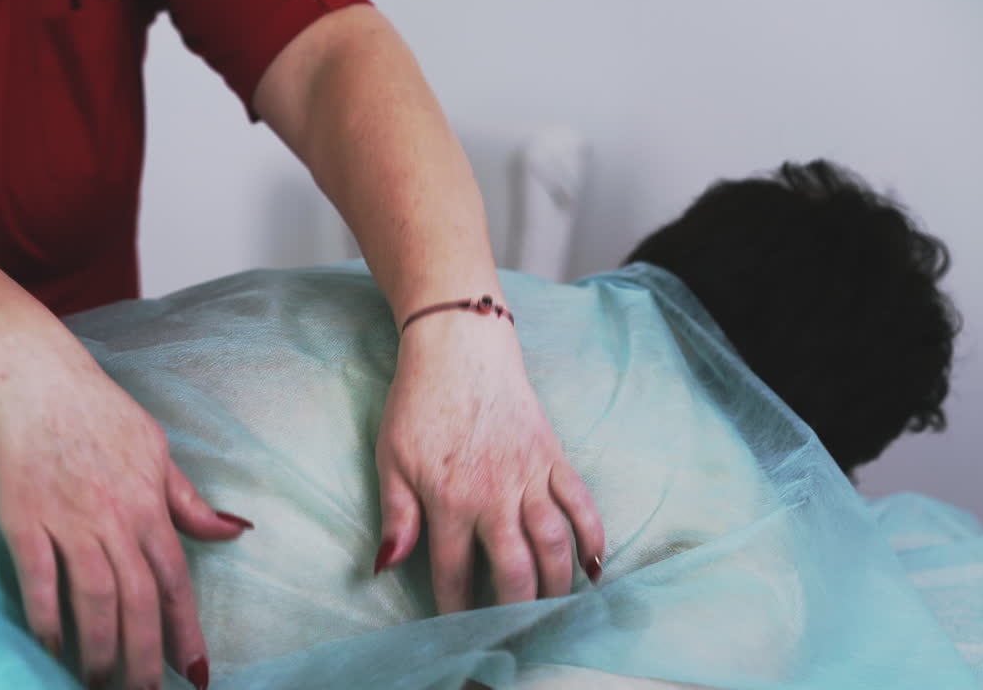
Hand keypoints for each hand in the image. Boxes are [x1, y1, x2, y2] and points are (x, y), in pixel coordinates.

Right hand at [0, 349, 249, 689]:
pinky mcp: (24, 520)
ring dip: (99, 648)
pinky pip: (40, 580)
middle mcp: (116, 519)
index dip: (187, 630)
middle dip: (145, 657)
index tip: (196, 672)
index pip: (177, 580)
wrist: (34, 378)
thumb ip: (188, 501)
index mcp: (150, 505)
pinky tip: (50, 648)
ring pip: (93, 599)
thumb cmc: (98, 412)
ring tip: (97, 683)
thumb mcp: (157, 450)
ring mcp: (69, 521)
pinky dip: (46, 618)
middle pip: (138, 601)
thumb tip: (234, 531)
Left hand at [373, 312, 604, 612]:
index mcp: (449, 499)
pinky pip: (580, 502)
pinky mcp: (553, 456)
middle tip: (516, 634)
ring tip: (555, 611)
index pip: (454, 573)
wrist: (460, 347)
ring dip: (557, 584)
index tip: (459, 632)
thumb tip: (386, 567)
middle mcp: (494, 494)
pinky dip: (593, 535)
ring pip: (553, 543)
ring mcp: (529, 475)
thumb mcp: (391, 459)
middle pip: (514, 569)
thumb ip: (396, 516)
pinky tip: (595, 566)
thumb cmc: (418, 403)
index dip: (456, 610)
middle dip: (516, 610)